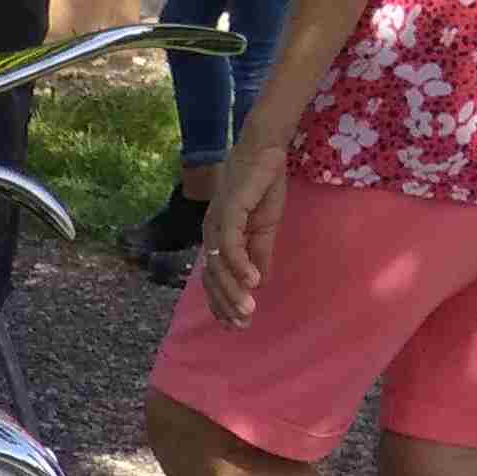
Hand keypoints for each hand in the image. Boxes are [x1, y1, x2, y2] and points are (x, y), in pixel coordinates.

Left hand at [201, 150, 284, 324]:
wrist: (265, 150)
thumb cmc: (262, 186)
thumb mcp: (265, 228)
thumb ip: (260, 254)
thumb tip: (259, 283)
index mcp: (217, 238)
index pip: (215, 277)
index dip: (223, 302)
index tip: (236, 324)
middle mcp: (211, 233)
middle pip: (214, 277)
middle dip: (227, 304)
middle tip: (242, 325)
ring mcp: (217, 223)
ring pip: (219, 265)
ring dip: (233, 290)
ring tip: (248, 310)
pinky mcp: (228, 211)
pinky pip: (230, 244)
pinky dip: (240, 264)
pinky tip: (253, 282)